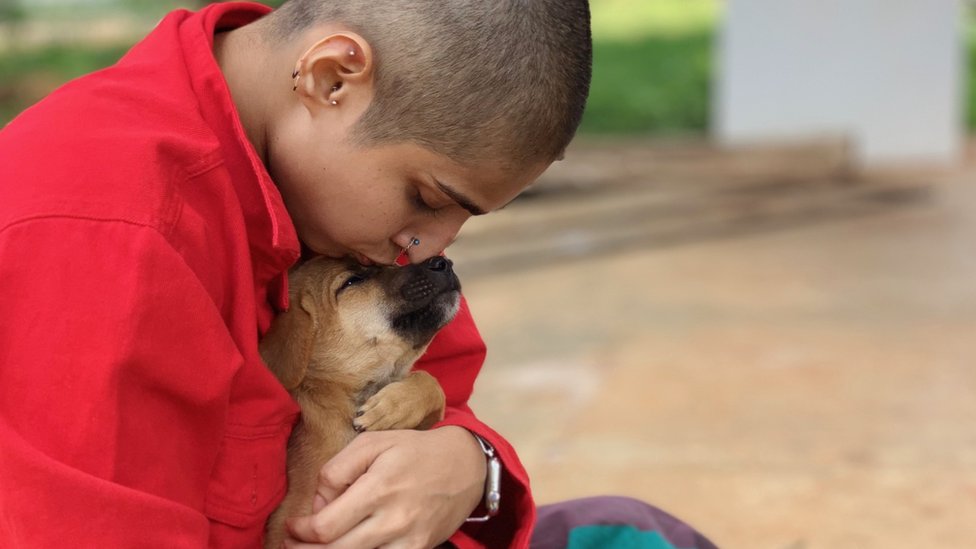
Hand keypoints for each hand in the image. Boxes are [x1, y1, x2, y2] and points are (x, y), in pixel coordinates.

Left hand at [285, 426, 485, 548]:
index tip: (293, 526)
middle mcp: (394, 519)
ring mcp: (409, 540)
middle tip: (293, 545)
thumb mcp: (373, 442)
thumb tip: (318, 505)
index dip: (301, 532)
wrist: (464, 465)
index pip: (326, 526)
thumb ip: (337, 470)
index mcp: (379, 488)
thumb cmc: (413, 451)